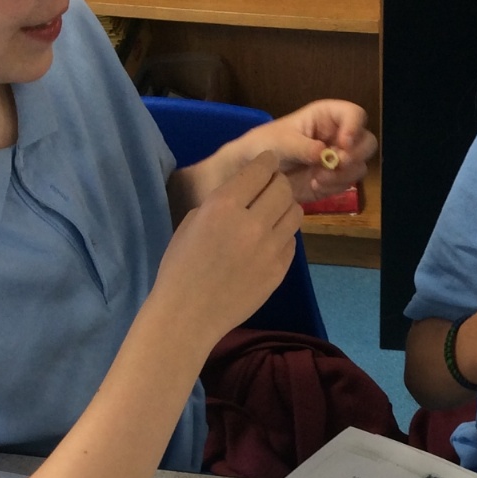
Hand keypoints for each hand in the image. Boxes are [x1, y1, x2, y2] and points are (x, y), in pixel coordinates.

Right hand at [153, 151, 302, 339]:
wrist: (188, 315)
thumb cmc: (181, 267)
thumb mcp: (192, 222)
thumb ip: (222, 202)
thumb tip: (247, 191)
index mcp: (224, 206)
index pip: (260, 170)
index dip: (267, 162)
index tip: (268, 162)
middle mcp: (252, 223)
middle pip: (283, 188)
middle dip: (278, 183)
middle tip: (270, 189)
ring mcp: (270, 249)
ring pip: (296, 213)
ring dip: (285, 208)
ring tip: (272, 215)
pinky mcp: (280, 270)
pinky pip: (292, 241)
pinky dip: (283, 236)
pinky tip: (268, 243)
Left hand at [244, 99, 377, 201]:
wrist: (254, 173)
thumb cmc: (266, 145)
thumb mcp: (281, 142)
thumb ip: (304, 147)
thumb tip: (325, 154)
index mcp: (326, 117)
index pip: (354, 114)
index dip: (354, 127)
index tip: (344, 143)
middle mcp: (338, 136)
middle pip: (366, 142)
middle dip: (356, 155)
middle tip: (338, 163)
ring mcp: (338, 160)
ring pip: (359, 166)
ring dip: (343, 175)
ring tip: (318, 179)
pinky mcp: (334, 180)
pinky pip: (346, 184)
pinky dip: (334, 187)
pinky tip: (314, 186)